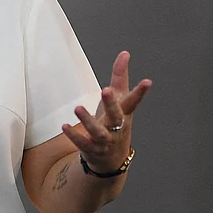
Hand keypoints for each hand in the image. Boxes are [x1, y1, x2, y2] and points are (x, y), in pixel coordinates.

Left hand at [61, 51, 151, 173]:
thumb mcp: (119, 100)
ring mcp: (105, 140)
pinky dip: (74, 135)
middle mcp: (116, 127)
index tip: (147, 82)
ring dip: (88, 120)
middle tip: (106, 90)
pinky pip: (83, 143)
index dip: (141, 92)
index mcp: (124, 113)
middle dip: (111, 103)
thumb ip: (120, 76)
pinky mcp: (92, 149)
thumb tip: (124, 53)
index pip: (133, 101)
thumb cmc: (115, 123)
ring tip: (78, 108)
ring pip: (98, 131)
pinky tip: (65, 126)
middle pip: (116, 115)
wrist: (112, 159)